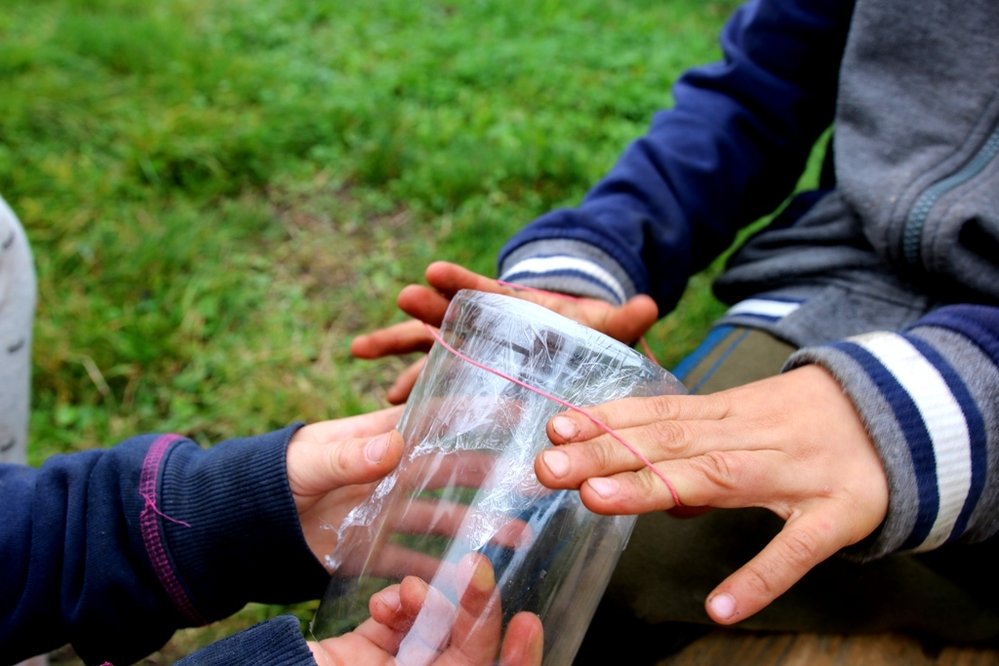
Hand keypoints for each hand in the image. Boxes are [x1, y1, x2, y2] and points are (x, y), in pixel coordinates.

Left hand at [288, 408, 530, 580]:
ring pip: (441, 515)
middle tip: (530, 479)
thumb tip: (395, 444)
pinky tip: (467, 574)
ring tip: (515, 532)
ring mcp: (386, 511)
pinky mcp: (374, 547)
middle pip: (450, 470)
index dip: (473, 412)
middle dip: (490, 474)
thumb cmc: (273, 477)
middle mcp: (391, 472)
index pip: (433, 420)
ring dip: (476, 523)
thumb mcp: (308, 461)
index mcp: (378, 438)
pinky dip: (439, 566)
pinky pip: (413, 557)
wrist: (243, 525)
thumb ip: (348, 456)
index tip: (514, 406)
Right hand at [309, 554, 543, 665]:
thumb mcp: (366, 663)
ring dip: (428, 603)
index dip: (512, 658)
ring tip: (405, 592)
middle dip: (474, 610)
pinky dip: (398, 604)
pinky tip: (383, 601)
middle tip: (479, 569)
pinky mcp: (371, 649)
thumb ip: (439, 659)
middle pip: (466, 648)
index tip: (525, 623)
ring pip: (437, 628)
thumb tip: (479, 660)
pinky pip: (401, 621)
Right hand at [350, 261, 658, 402]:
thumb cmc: (581, 338)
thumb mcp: (601, 329)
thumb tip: (652, 303)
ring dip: (396, 345)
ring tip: (359, 348)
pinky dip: (405, 385)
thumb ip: (621, 320)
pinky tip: (380, 402)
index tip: (436, 269)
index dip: (462, 281)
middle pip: (449, 314)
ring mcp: (467, 350)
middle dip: (427, 308)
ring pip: (427, 346)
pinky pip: (428, 380)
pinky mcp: (461, 374)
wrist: (570, 351)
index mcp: (513, 309)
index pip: (484, 291)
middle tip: (404, 297)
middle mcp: (483, 326)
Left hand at [534, 365, 888, 624]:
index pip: (658, 415)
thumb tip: (646, 485)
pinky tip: (721, 607)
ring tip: (596, 499)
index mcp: (728, 415)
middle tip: (550, 465)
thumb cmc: (805, 421)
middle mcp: (752, 438)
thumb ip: (693, 447)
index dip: (607, 422)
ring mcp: (793, 476)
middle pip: (671, 443)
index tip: (556, 428)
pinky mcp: (835, 515)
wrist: (901, 415)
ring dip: (655, 488)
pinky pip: (796, 550)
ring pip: (717, 478)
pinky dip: (762, 577)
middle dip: (607, 453)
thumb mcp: (748, 421)